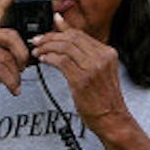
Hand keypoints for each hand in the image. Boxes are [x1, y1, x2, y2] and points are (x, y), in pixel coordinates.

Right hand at [0, 0, 31, 102]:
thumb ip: (12, 54)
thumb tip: (33, 53)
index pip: (1, 7)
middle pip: (11, 35)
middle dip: (23, 54)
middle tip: (25, 67)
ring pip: (7, 55)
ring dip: (15, 73)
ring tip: (16, 82)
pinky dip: (10, 80)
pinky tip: (13, 87)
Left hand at [30, 13, 127, 131]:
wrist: (112, 118)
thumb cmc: (104, 97)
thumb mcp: (99, 69)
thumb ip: (84, 52)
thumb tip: (66, 31)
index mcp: (108, 52)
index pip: (79, 33)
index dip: (59, 31)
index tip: (46, 33)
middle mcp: (102, 57)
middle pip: (71, 37)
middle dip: (50, 37)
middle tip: (37, 41)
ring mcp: (93, 68)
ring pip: (65, 47)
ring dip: (47, 47)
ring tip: (38, 51)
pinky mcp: (82, 79)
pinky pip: (61, 62)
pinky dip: (49, 59)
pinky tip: (44, 61)